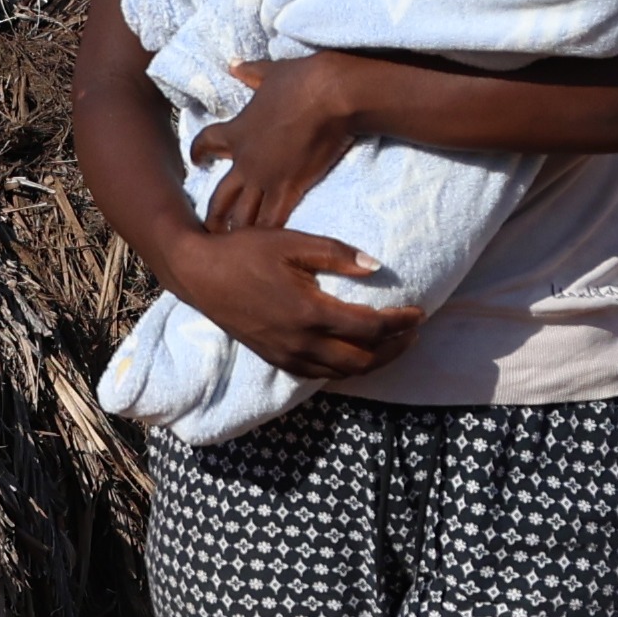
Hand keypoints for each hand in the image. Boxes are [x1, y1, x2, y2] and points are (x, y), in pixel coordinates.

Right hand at [160, 224, 423, 379]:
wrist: (200, 274)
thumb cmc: (246, 251)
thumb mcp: (293, 242)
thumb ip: (337, 255)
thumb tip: (377, 268)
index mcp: (310, 312)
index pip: (370, 327)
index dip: (400, 322)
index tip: (418, 311)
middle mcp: (301, 342)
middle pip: (363, 359)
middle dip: (394, 349)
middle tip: (412, 332)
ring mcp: (287, 355)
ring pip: (343, 373)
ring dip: (374, 362)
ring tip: (392, 345)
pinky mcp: (276, 359)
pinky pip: (320, 374)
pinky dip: (345, 368)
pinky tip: (354, 352)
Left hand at [193, 53, 377, 233]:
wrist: (329, 96)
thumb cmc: (302, 80)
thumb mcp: (271, 72)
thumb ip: (251, 72)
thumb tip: (234, 64)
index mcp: (237, 131)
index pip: (206, 143)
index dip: (199, 152)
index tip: (197, 160)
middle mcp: (246, 160)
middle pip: (220, 196)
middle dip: (213, 215)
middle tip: (207, 231)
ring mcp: (266, 178)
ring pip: (243, 216)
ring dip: (237, 233)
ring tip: (232, 251)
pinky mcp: (289, 189)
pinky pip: (273, 221)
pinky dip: (268, 237)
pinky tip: (265, 252)